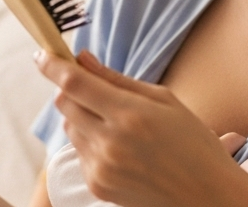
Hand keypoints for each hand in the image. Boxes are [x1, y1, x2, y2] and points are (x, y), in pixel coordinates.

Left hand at [35, 51, 247, 206]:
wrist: (206, 194)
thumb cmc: (192, 142)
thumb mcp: (163, 100)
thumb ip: (117, 79)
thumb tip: (82, 58)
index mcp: (131, 115)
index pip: (75, 83)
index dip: (53, 65)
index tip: (42, 54)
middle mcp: (111, 142)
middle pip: (65, 104)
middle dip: (72, 90)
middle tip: (94, 90)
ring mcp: (102, 167)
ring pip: (70, 128)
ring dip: (82, 118)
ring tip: (116, 124)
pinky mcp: (98, 185)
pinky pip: (79, 152)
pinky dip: (90, 143)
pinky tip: (120, 148)